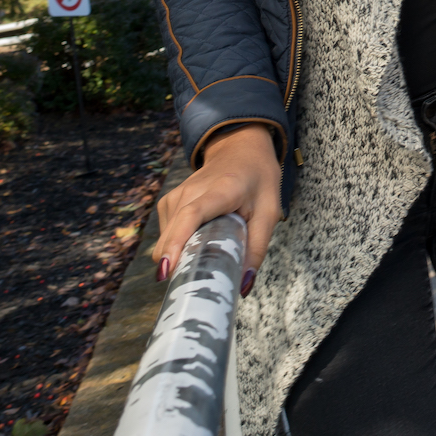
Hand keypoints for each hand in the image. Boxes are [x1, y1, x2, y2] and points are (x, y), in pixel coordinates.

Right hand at [153, 123, 281, 297]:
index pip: (190, 217)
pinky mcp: (168, 203)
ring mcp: (175, 196)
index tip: (167, 271)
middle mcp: (190, 192)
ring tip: (206, 256)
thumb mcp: (269, 211)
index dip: (176, 244)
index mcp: (219, 191)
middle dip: (179, 265)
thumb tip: (242, 287)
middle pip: (172, 236)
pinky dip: (179, 246)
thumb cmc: (258, 179)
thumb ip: (256, 248)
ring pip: (166, 241)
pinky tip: (199, 241)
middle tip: (197, 285)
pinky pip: (167, 236)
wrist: (240, 148)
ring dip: (181, 256)